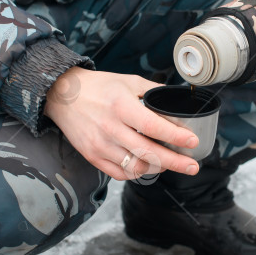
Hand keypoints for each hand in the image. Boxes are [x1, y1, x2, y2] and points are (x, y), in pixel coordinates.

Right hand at [44, 68, 199, 180]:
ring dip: (158, 168)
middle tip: (193, 166)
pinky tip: (147, 166)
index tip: (193, 141)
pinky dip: (137, 172)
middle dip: (175, 162)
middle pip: (148, 152)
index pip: (153, 126)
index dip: (175, 136)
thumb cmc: (99, 87)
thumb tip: (177, 100)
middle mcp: (110, 128)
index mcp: (120, 106)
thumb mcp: (128, 81)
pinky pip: (120, 173)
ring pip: (136, 166)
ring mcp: (100, 145)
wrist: (62, 95)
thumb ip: (153, 91)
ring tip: (170, 163)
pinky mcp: (92, 156)